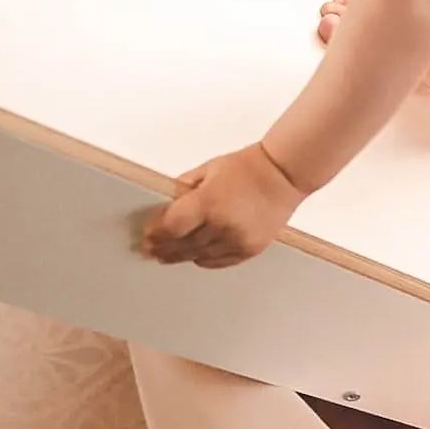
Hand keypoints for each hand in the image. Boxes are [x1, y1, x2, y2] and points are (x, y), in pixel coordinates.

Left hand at [141, 145, 305, 268]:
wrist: (282, 176)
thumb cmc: (245, 168)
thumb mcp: (207, 170)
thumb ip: (184, 189)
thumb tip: (167, 206)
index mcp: (208, 202)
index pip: (172, 226)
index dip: (157, 233)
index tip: (147, 235)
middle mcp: (221, 225)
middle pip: (183, 245)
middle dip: (164, 248)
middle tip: (151, 251)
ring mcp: (237, 240)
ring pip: (200, 256)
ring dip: (181, 257)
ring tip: (167, 257)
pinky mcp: (249, 249)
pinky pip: (220, 261)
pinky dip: (204, 260)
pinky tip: (193, 258)